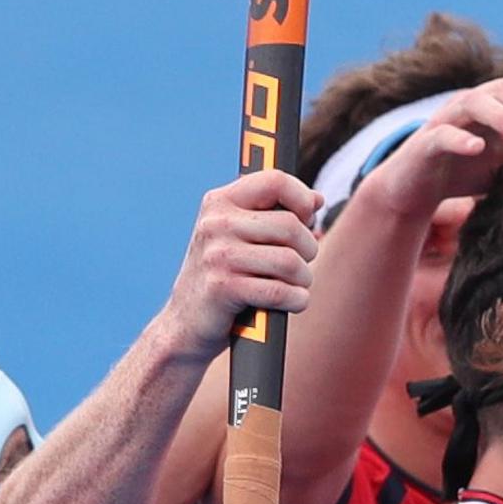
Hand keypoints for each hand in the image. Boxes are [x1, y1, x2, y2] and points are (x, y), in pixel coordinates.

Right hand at [160, 170, 320, 351]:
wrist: (186, 323)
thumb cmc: (223, 277)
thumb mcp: (242, 237)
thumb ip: (275, 214)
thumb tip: (316, 199)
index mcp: (221, 202)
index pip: (276, 180)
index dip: (302, 199)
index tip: (307, 218)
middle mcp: (216, 223)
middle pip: (291, 225)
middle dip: (308, 249)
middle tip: (300, 264)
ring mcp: (217, 255)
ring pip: (290, 261)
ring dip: (303, 279)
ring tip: (294, 285)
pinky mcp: (222, 288)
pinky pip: (279, 291)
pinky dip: (296, 300)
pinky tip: (291, 302)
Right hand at [358, 77, 502, 216]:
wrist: (420, 192)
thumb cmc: (469, 169)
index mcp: (495, 104)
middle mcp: (471, 105)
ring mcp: (447, 121)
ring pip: (473, 103)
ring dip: (500, 114)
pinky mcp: (425, 144)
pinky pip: (442, 135)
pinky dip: (459, 139)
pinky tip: (477, 148)